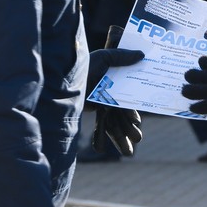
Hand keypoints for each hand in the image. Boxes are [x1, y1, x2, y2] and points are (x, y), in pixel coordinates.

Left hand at [87, 26, 145, 155]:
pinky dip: (102, 137)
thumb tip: (142, 55)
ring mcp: (101, 102)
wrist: (64, 79)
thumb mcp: (104, 57)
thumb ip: (122, 56)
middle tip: (138, 139)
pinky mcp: (92, 109)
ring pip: (114, 122)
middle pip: (123, 113)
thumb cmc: (84, 66)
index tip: (137, 122)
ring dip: (120, 136)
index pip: (129, 97)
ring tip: (128, 152)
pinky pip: (100, 125)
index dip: (133, 112)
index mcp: (115, 80)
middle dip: (129, 128)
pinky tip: (105, 148)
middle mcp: (110, 92)